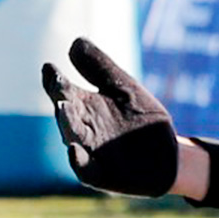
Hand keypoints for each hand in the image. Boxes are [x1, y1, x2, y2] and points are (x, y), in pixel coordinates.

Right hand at [40, 38, 180, 196]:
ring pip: (73, 139)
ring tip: (64, 109)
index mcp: (84, 106)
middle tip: (59, 89)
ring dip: (67, 126)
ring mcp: (90, 153)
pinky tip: (73, 150)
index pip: (64, 91)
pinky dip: (77, 161)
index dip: (55, 81)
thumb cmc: (141, 120)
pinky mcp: (102, 176)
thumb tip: (75, 41)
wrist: (169, 156)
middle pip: (66, 114)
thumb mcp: (126, 89)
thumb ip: (101, 69)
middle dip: (63, 101)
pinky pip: (85, 170)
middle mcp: (82, 128)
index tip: (50, 68)